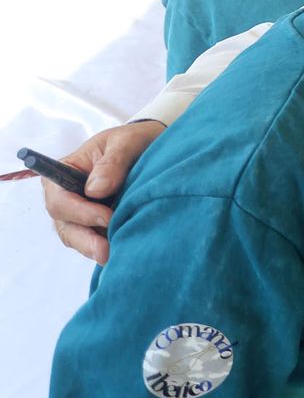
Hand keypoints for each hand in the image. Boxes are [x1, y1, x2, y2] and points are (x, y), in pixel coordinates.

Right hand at [44, 120, 163, 264]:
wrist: (150, 146)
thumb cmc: (133, 140)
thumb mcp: (126, 142)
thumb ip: (112, 163)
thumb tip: (95, 190)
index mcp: (65, 170)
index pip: (59, 198)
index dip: (78, 211)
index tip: (106, 217)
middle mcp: (67, 194)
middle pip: (64, 223)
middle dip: (84, 239)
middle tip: (107, 250)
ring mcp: (80, 211)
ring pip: (76, 237)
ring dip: (92, 248)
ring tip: (114, 257)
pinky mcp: (96, 223)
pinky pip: (93, 240)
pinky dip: (103, 248)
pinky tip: (119, 252)